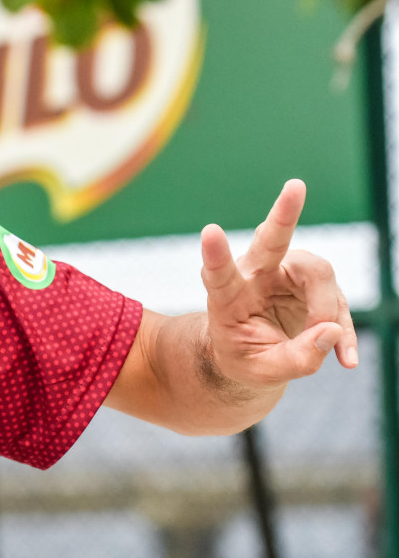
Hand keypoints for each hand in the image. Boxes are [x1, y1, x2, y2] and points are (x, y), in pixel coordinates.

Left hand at [200, 178, 357, 389]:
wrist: (253, 355)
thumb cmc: (245, 358)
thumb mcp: (262, 371)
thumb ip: (295, 358)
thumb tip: (332, 332)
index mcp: (227, 296)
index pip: (219, 274)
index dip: (215, 254)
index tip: (209, 231)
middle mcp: (256, 275)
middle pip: (271, 241)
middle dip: (284, 214)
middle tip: (295, 186)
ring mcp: (288, 274)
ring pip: (318, 274)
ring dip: (325, 311)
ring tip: (319, 347)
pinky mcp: (315, 283)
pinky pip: (338, 300)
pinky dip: (343, 332)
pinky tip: (347, 360)